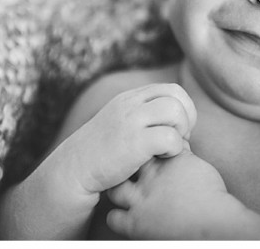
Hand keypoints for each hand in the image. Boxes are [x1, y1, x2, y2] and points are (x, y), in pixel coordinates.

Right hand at [65, 83, 196, 194]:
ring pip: (176, 111)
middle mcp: (131, 104)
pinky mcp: (134, 143)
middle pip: (177, 95)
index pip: (172, 89)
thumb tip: (178, 116)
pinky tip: (162, 157)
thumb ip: (143, 114)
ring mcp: (131, 122)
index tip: (178, 129)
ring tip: (171, 147)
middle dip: (187, 117)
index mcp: (130, 98)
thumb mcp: (121, 122)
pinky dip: (175, 149)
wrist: (72, 171)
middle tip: (179, 138)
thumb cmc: (102, 153)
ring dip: (181, 131)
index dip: (184, 108)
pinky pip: (170, 138)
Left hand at [104, 151, 239, 238]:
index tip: (147, 159)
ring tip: (128, 197)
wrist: (215, 223)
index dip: (144, 151)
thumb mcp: (198, 166)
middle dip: (126, 168)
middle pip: (126, 164)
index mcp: (168, 161)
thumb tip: (179, 147)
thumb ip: (184, 156)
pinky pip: (113, 218)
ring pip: (115, 189)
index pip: (147, 145)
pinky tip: (128, 219)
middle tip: (131, 176)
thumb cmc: (213, 197)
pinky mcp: (136, 223)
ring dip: (119, 192)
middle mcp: (151, 176)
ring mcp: (141, 199)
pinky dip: (118, 218)